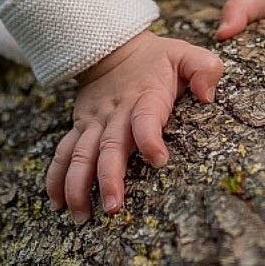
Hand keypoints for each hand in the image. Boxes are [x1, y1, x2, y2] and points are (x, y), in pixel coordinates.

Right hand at [45, 27, 223, 223]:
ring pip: (82, 154)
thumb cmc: (157, 60)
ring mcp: (95, 122)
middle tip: (113, 207)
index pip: (145, 117)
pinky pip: (64, 153)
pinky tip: (57, 203)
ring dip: (78, 185)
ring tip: (81, 216)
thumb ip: (203, 68)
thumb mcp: (185, 55)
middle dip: (109, 177)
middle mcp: (116, 112)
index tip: (159, 160)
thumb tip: (207, 95)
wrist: (112, 49)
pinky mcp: (80, 128)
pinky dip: (57, 177)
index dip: (150, 137)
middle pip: (110, 145)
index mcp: (145, 97)